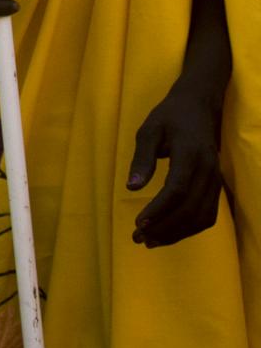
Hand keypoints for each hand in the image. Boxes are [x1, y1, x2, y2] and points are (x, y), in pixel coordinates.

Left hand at [128, 84, 223, 246]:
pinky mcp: (216, 185)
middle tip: (139, 238)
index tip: (138, 224)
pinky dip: (189, 229)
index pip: (177, 190)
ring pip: (202, 216)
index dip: (159, 210)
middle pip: (190, 209)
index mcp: (190, 155)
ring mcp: (216, 179)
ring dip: (177, 233)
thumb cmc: (169, 117)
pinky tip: (169, 234)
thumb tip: (131, 188)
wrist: (199, 106)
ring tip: (150, 241)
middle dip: (164, 228)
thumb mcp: (148, 130)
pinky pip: (208, 214)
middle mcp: (208, 170)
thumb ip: (141, 159)